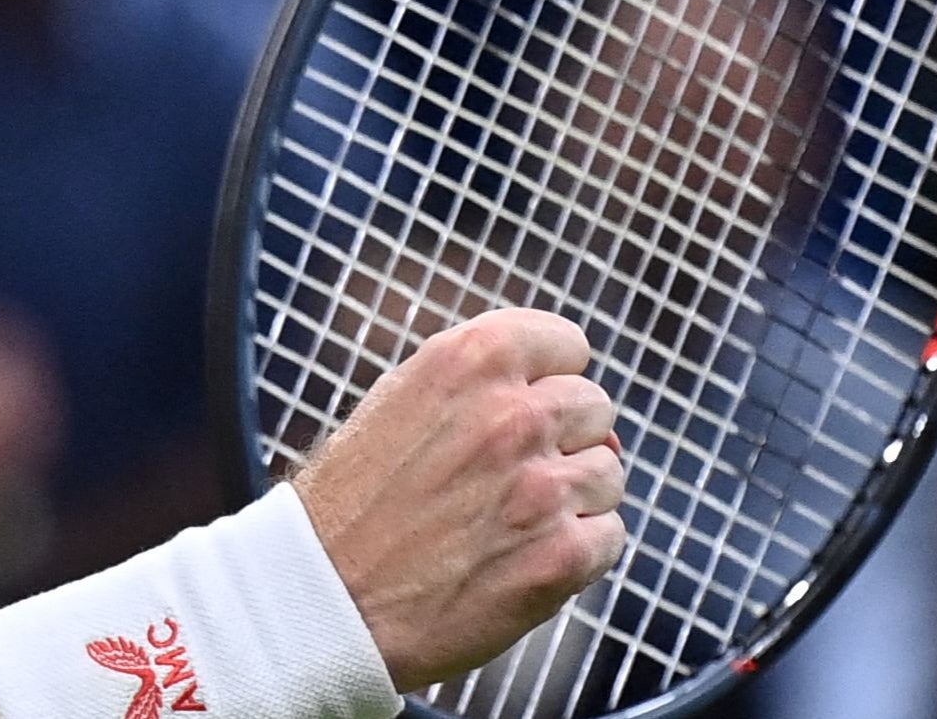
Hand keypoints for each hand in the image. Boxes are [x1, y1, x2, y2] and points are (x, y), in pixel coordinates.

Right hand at [290, 308, 625, 689]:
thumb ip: (482, 388)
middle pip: (595, 406)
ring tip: (510, 520)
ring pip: (608, 473)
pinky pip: (611, 536)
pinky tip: (522, 557)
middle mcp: (512, 414)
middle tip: (510, 473)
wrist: (325, 595)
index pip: (566, 342)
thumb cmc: (356, 501)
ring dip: (573, 496)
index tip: (525, 407)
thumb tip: (585, 416)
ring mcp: (542, 487)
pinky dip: (578, 550)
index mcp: (468, 360)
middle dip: (564, 437)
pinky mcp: (562, 557)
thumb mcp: (402, 401)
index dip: (548, 377)